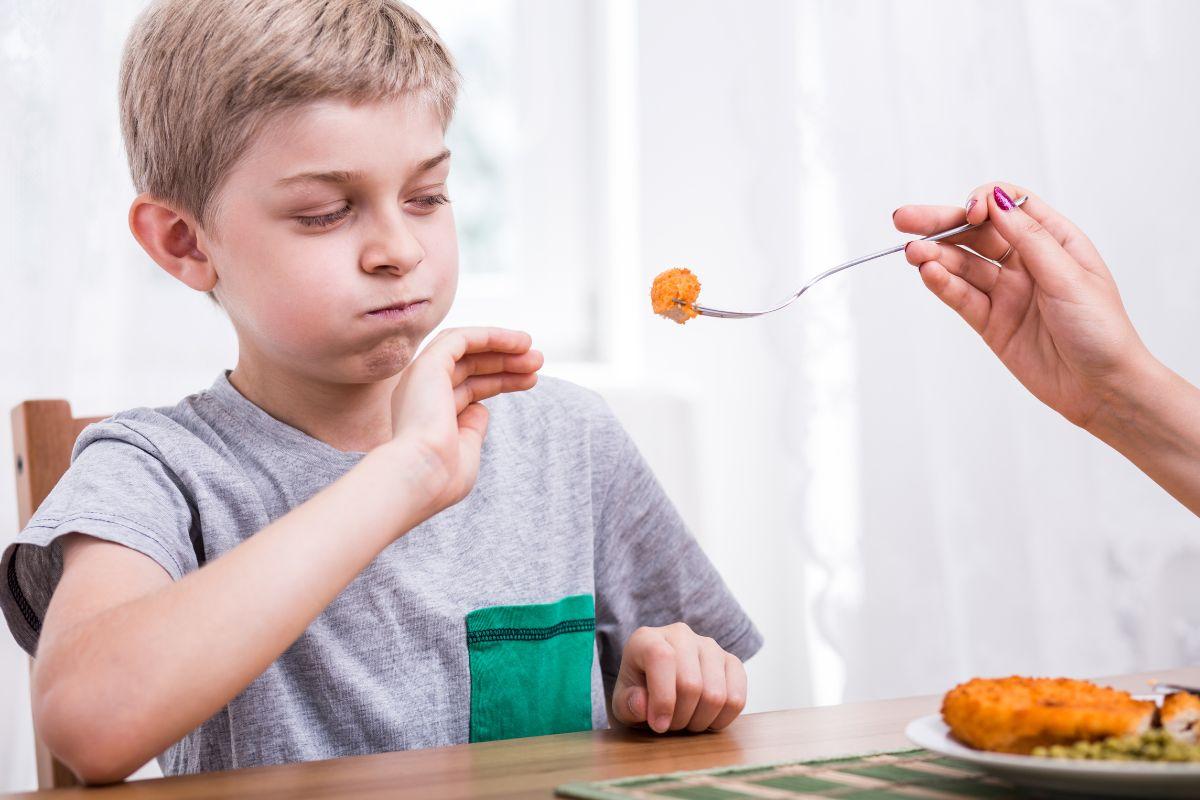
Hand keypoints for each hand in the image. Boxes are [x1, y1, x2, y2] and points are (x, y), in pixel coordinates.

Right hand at [389, 327, 541, 515]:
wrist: (422, 476)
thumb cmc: (443, 477)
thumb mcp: (466, 452)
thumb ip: (472, 428)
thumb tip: (482, 408)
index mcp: (427, 416)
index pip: (467, 387)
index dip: (500, 380)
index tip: (531, 379)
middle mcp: (420, 393)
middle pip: (469, 367)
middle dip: (506, 363)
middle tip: (538, 362)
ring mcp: (421, 377)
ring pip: (464, 349)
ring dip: (501, 347)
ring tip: (535, 353)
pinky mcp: (427, 364)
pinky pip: (461, 338)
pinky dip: (491, 336)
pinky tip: (519, 342)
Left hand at [611, 622, 746, 733]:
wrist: (660, 685)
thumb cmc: (639, 693)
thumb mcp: (623, 703)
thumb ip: (628, 704)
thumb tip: (642, 706)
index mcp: (647, 639)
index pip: (661, 658)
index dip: (662, 697)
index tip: (658, 725)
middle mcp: (681, 635)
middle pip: (691, 684)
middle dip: (680, 717)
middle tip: (670, 726)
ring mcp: (710, 646)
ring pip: (716, 694)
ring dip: (700, 721)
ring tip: (685, 721)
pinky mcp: (731, 662)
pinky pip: (737, 699)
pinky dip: (721, 719)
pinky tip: (705, 718)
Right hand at [894, 182, 1150, 429]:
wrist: (1102, 388)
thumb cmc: (1102, 331)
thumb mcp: (1071, 276)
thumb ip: (1030, 239)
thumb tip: (998, 200)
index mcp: (1054, 241)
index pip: (1008, 207)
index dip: (984, 202)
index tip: (970, 212)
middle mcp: (1027, 263)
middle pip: (975, 233)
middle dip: (940, 223)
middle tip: (904, 219)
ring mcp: (1006, 293)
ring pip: (963, 265)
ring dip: (935, 256)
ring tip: (913, 253)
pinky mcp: (991, 322)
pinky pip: (961, 297)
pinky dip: (942, 284)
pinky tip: (928, 273)